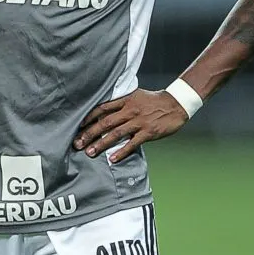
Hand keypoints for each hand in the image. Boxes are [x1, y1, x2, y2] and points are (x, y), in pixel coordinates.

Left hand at [73, 88, 188, 164]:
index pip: (102, 108)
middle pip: (105, 122)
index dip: (89, 117)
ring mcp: (138, 122)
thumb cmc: (154, 100)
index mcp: (125, 101)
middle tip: (77, 143)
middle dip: (90, 133)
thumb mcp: (135, 95)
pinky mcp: (148, 132)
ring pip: (115, 134)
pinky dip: (121, 152)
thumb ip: (121, 102)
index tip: (78, 126)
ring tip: (90, 152)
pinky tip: (112, 159)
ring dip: (101, 144)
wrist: (176, 104)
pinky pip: (132, 144)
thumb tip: (104, 109)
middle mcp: (129, 111)